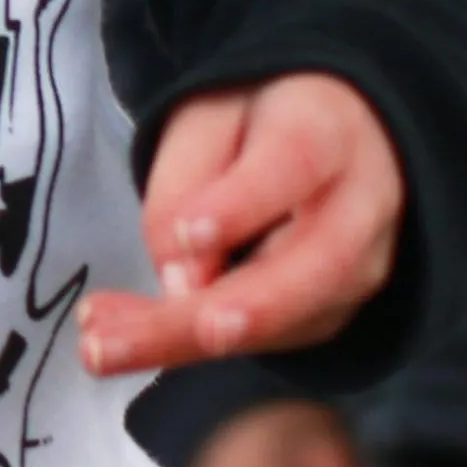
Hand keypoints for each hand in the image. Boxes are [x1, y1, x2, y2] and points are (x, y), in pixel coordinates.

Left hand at [79, 73, 405, 375]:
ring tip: (103, 343)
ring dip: (194, 339)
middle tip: (162, 333)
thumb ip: (185, 185)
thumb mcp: (203, 119)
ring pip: (293, 320)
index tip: (189, 233)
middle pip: (316, 264)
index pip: (296, 163)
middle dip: (242, 309)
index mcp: (328, 129)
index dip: (244, 203)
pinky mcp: (333, 312)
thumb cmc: (255, 123)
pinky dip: (193, 347)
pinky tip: (122, 338)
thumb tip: (181, 281)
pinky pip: (268, 340)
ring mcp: (361, 268)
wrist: (326, 139)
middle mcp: (363, 205)